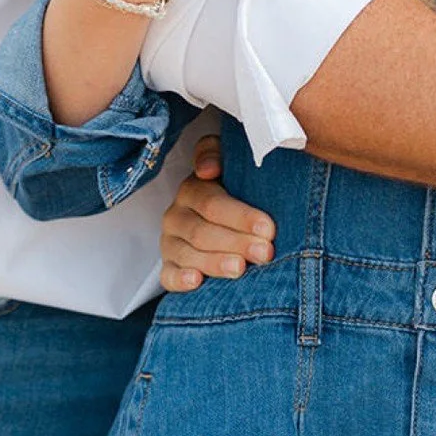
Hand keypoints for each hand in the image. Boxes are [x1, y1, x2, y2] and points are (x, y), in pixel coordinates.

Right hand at [159, 134, 274, 290]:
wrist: (217, 216)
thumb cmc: (232, 190)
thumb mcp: (227, 163)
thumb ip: (216, 154)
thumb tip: (206, 169)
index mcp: (192, 190)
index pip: (213, 204)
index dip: (241, 217)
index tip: (268, 228)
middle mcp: (176, 215)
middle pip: (203, 232)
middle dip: (237, 242)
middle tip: (264, 252)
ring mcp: (170, 242)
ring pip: (188, 254)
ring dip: (215, 262)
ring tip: (240, 268)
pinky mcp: (168, 266)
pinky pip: (167, 276)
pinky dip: (180, 280)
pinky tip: (196, 281)